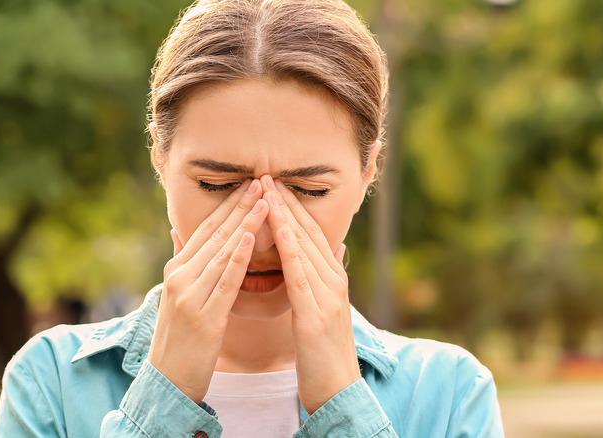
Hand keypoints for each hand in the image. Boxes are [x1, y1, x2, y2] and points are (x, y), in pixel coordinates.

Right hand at [148, 179, 267, 403]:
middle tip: (263, 180)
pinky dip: (238, 258)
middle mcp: (180, 277)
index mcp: (176, 271)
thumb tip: (177, 232)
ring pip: (223, 252)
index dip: (229, 206)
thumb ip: (181, 263)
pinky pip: (224, 282)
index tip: (250, 184)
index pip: (206, 229)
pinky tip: (250, 238)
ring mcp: (190, 296)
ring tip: (265, 200)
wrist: (166, 382)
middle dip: (241, 206)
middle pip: (216, 234)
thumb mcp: (175, 297)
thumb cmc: (179, 340)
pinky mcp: (203, 317)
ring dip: (245, 223)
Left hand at [260, 175, 360, 414]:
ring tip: (266, 190)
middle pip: (308, 232)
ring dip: (285, 216)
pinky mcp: (317, 315)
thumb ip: (326, 277)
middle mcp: (333, 281)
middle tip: (265, 174)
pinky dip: (291, 250)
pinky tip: (279, 230)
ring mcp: (328, 296)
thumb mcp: (324, 309)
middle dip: (286, 202)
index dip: (291, 206)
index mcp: (332, 279)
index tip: (272, 183)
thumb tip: (333, 248)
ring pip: (305, 247)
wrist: (337, 391)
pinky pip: (301, 275)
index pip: (310, 233)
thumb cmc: (323, 353)